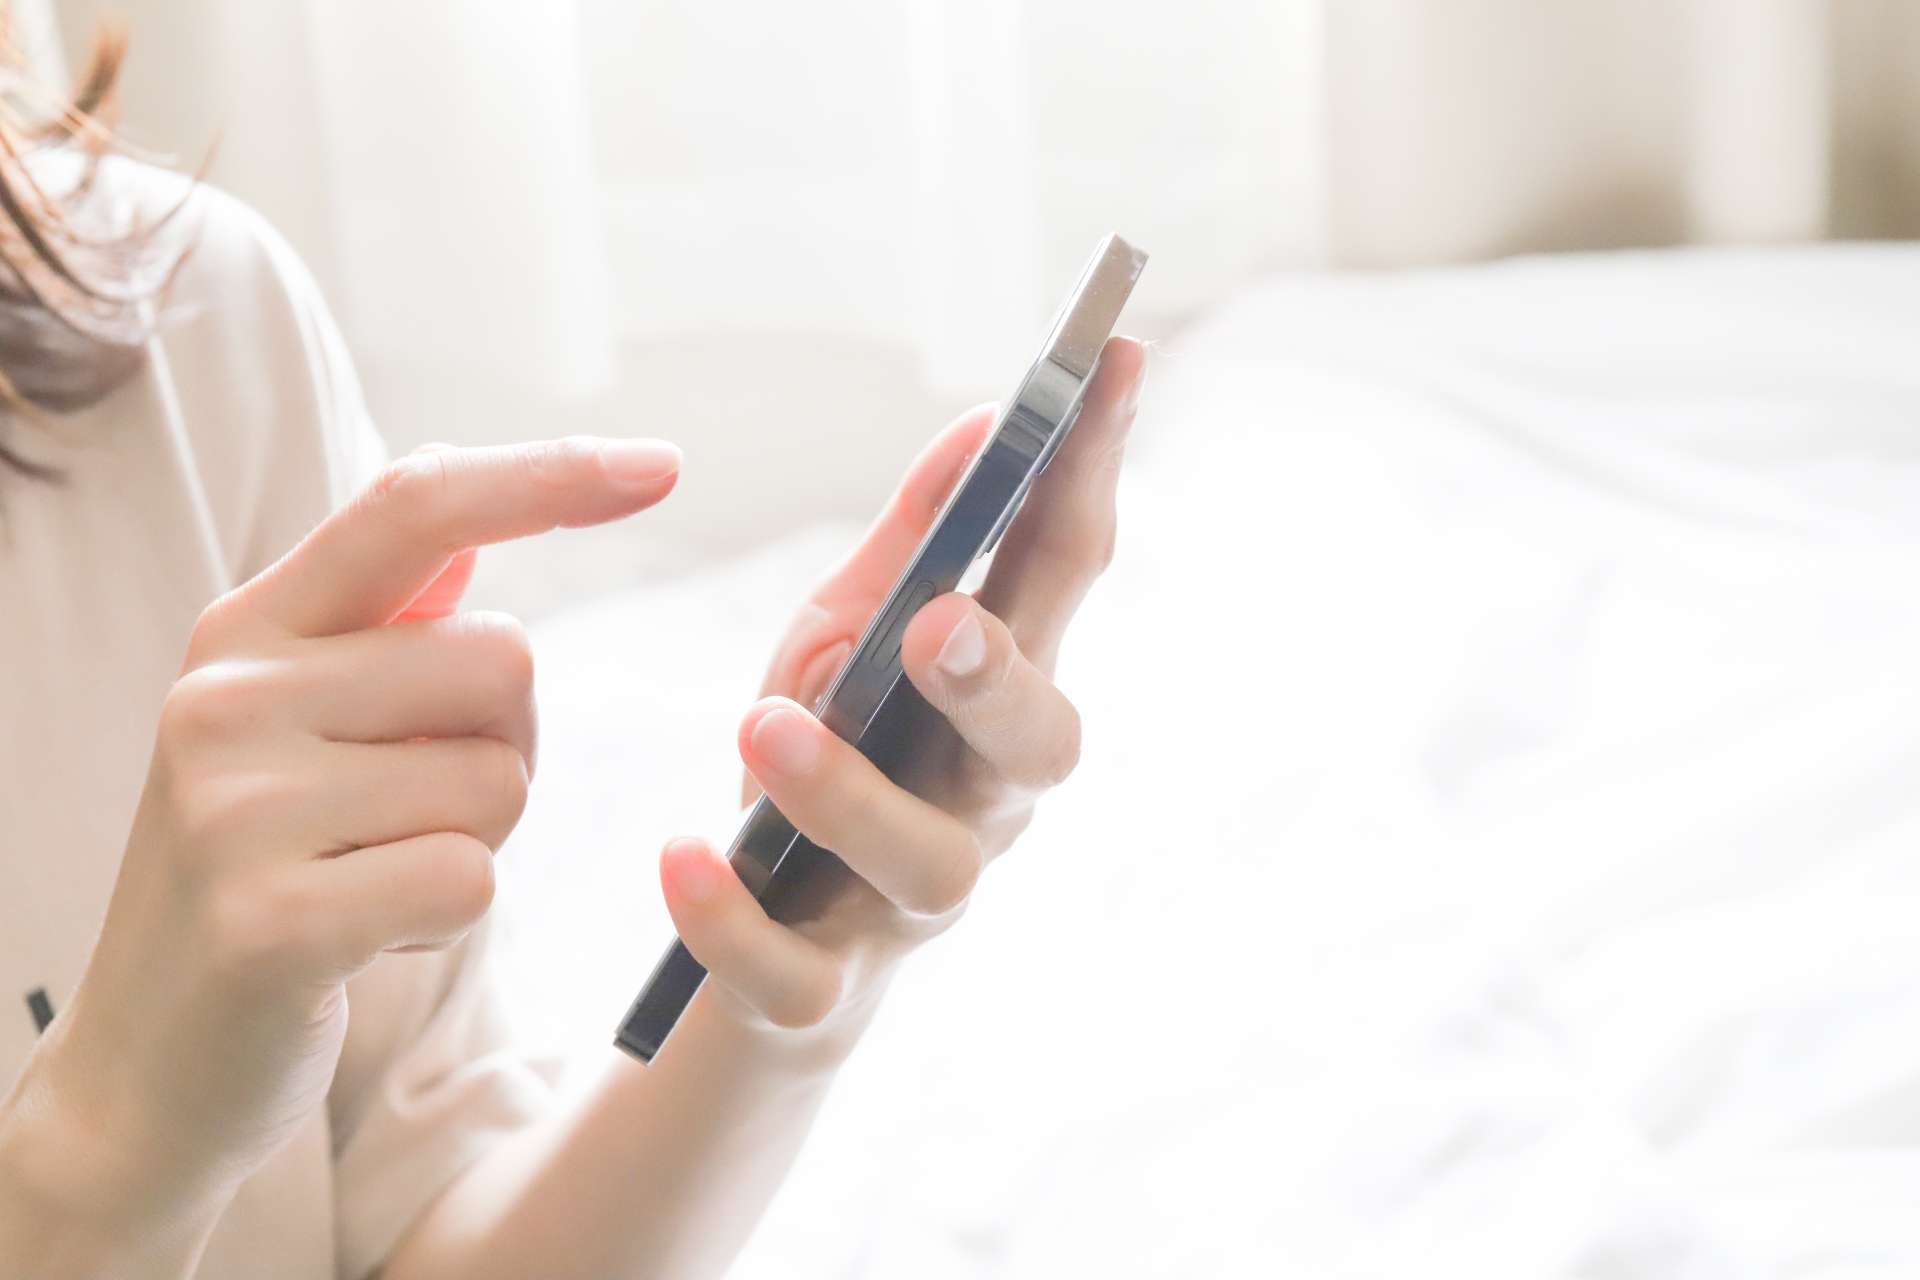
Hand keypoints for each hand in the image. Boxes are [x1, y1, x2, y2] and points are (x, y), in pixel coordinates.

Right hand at [0, 437, 678, 1272]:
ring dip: (476, 839)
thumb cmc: (268, 871)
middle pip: (506, 661)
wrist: (148, 1060)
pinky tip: (370, 935)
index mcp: (246, 629)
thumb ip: (381, 622)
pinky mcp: (272, 921)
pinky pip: (472, 875)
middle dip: (505, 746)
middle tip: (408, 813)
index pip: (415, 507)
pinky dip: (453, 915)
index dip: (548, 476)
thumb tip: (476, 505)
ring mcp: (237, 808)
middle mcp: (228, 696)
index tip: (662, 464)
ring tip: (374, 876)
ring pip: (502, 779)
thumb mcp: (294, 724)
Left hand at [659, 336, 1145, 1054]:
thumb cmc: (823, 761)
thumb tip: (984, 418)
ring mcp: (905, 902)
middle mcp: (980, 800)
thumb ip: (913, 542)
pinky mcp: (820, 989)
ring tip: (768, 726)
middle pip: (1039, 747)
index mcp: (994, 697)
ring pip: (928, 866)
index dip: (1091, 470)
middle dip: (1002, 681)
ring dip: (852, 795)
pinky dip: (735, 921)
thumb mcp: (847, 634)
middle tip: (941, 623)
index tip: (1109, 355)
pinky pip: (796, 973)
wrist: (763, 954)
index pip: (1061, 574)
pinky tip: (681, 856)